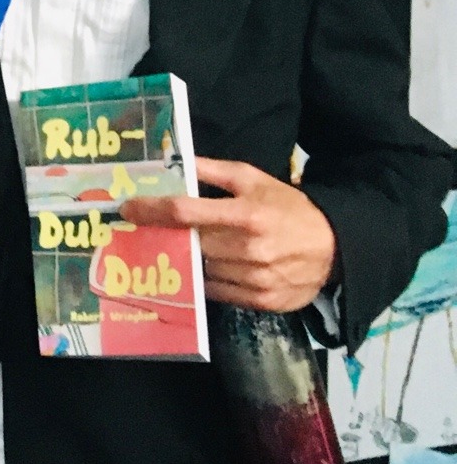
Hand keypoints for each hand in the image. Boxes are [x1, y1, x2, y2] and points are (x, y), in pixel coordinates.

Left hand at [120, 158, 336, 311]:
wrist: (334, 247)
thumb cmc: (287, 208)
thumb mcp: (253, 179)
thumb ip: (211, 170)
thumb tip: (174, 161)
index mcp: (246, 214)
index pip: (185, 212)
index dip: (151, 210)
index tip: (128, 208)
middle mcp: (249, 249)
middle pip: (189, 243)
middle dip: (167, 236)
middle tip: (150, 229)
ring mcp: (255, 279)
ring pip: (201, 270)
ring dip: (189, 260)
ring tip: (182, 248)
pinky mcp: (261, 301)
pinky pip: (217, 292)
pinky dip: (207, 281)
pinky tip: (207, 268)